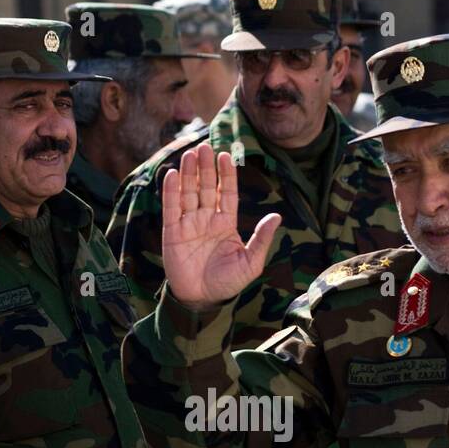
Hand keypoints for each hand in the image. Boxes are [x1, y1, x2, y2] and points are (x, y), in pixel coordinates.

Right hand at [160, 142, 281, 308]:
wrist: (203, 300)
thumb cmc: (228, 283)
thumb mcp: (251, 263)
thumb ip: (261, 239)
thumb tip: (277, 216)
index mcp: (225, 223)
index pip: (226, 193)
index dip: (226, 174)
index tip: (226, 155)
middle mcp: (206, 219)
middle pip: (205, 187)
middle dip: (206, 168)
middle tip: (206, 147)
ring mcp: (188, 224)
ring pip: (188, 193)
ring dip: (189, 173)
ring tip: (191, 154)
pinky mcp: (172, 233)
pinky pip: (171, 208)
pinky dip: (171, 191)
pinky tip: (173, 174)